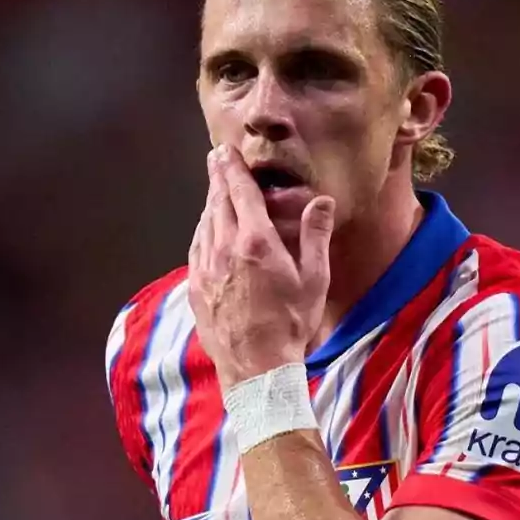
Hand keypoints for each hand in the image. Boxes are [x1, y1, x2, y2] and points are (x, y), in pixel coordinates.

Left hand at [188, 145, 334, 389]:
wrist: (257, 368)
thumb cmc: (292, 324)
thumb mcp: (314, 280)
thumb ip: (316, 236)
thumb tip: (323, 202)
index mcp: (256, 242)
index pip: (240, 194)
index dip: (232, 169)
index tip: (225, 151)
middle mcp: (224, 249)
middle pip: (217, 203)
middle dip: (217, 178)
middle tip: (216, 158)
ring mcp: (205, 269)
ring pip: (205, 224)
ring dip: (210, 202)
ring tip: (214, 189)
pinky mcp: (196, 287)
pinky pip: (196, 247)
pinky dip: (203, 229)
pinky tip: (206, 228)